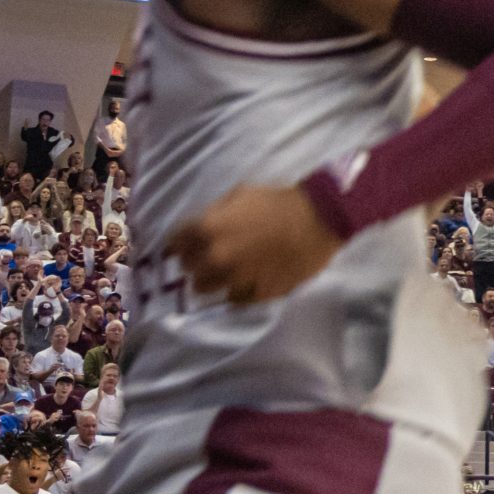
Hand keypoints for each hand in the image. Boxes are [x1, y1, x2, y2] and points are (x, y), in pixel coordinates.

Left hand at [164, 184, 340, 305]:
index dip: (178, 242)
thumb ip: (216, 213)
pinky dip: (235, 292)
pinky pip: (234, 300)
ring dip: (209, 280)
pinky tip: (243, 283)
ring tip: (221, 274)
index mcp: (208, 229)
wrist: (318, 221)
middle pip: (188, 268)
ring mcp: (235, 279)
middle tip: (204, 257)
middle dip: (194, 261)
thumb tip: (203, 225)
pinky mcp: (257, 294)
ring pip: (204, 289)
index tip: (182, 244)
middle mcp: (216, 258)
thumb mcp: (241, 194)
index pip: (175, 242)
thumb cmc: (279, 202)